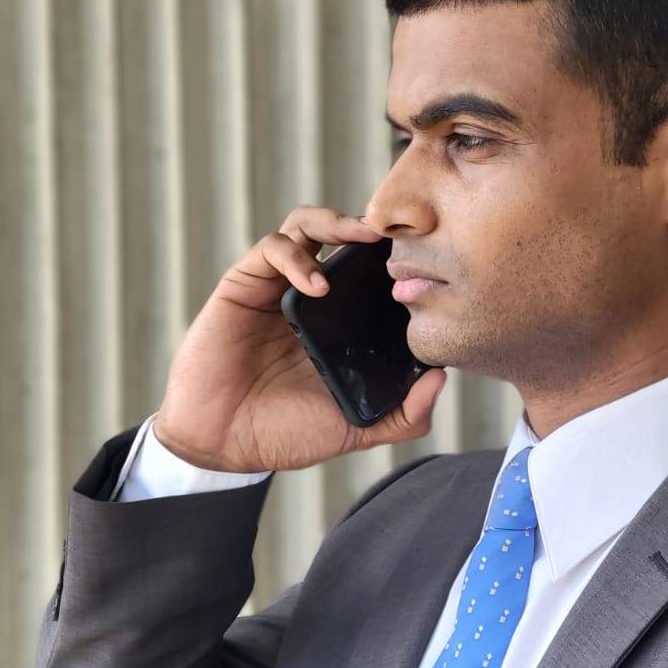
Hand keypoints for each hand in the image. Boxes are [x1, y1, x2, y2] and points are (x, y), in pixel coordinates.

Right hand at [151, 206, 446, 471]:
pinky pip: (272, 249)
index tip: (426, 263)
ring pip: (308, 227)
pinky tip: (316, 284)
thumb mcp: (357, 428)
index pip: (373, 275)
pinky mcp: (244, 285)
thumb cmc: (286, 434)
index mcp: (340, 323)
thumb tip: (443, 379)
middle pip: (344, 238)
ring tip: (363, 237)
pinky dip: (297, 257)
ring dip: (337, 223)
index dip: (397, 261)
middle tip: (400, 234)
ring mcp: (277, 287)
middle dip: (373, 227)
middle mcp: (312, 298)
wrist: (224, 443)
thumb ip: (404, 415)